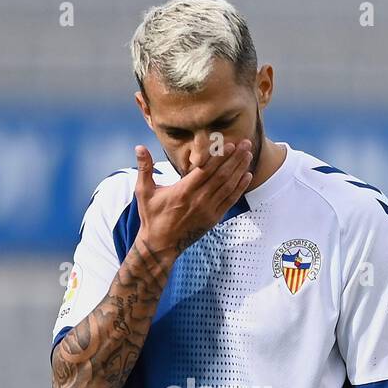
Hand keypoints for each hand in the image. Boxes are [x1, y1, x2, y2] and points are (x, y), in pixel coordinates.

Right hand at [133, 140, 252, 254]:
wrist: (160, 245)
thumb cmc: (151, 216)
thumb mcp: (143, 192)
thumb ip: (144, 168)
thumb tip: (139, 147)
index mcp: (183, 191)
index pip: (205, 170)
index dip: (219, 157)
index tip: (229, 144)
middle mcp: (198, 200)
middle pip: (221, 176)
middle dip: (235, 158)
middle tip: (246, 143)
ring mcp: (208, 210)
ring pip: (228, 187)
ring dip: (240, 170)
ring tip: (248, 154)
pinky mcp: (213, 219)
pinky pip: (229, 201)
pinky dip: (239, 188)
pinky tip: (247, 176)